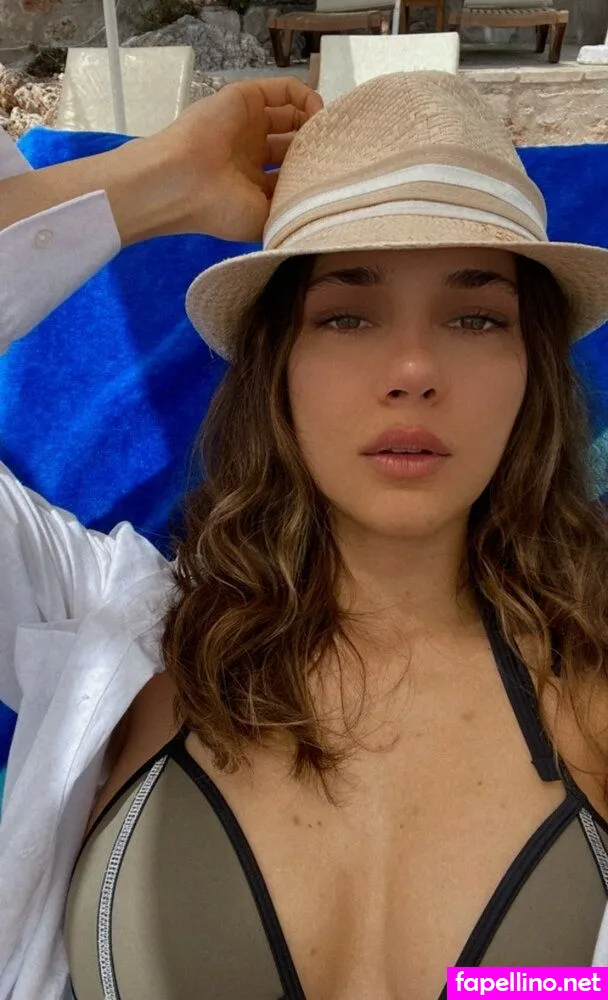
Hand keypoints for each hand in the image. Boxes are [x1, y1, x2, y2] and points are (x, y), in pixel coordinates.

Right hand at [146, 77, 323, 241]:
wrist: (183, 183)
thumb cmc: (221, 209)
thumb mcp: (264, 222)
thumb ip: (289, 211)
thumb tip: (319, 206)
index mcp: (254, 183)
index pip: (293, 173)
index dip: (314, 173)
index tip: (336, 177)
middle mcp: (252, 153)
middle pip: (295, 143)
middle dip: (318, 148)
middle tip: (337, 154)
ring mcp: (249, 125)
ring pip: (292, 116)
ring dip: (314, 122)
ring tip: (331, 134)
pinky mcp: (246, 98)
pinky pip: (283, 90)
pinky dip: (305, 96)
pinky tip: (318, 112)